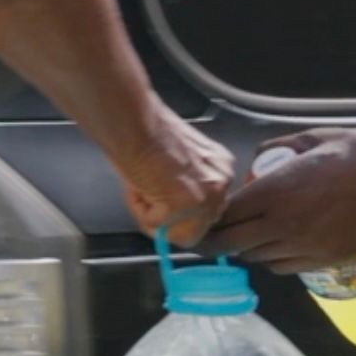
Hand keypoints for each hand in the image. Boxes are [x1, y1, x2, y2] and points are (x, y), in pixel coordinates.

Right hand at [119, 113, 236, 244]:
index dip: (177, 211)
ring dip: (152, 214)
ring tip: (141, 185)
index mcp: (220, 167)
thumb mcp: (174, 163)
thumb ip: (184, 187)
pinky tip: (138, 185)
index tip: (159, 202)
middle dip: (167, 218)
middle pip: (195, 227)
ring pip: (176, 232)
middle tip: (146, 191)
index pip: (205, 210)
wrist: (133, 123)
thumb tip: (171, 212)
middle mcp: (222, 181)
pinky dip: (140, 210)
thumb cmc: (144, 134)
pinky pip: (158, 228)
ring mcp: (209, 195)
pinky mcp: (189, 204)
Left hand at [209, 129, 355, 273]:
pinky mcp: (324, 261)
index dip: (208, 217)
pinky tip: (280, 240)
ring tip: (252, 229)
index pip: (225, 215)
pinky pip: (283, 267)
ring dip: (246, 246)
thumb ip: (280, 147)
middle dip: (215, 239)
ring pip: (255, 258)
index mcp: (278, 190)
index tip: (202, 214)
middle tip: (211, 231)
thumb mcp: (317, 137)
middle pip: (230, 244)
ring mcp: (305, 246)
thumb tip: (258, 158)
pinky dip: (272, 257)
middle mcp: (285, 224)